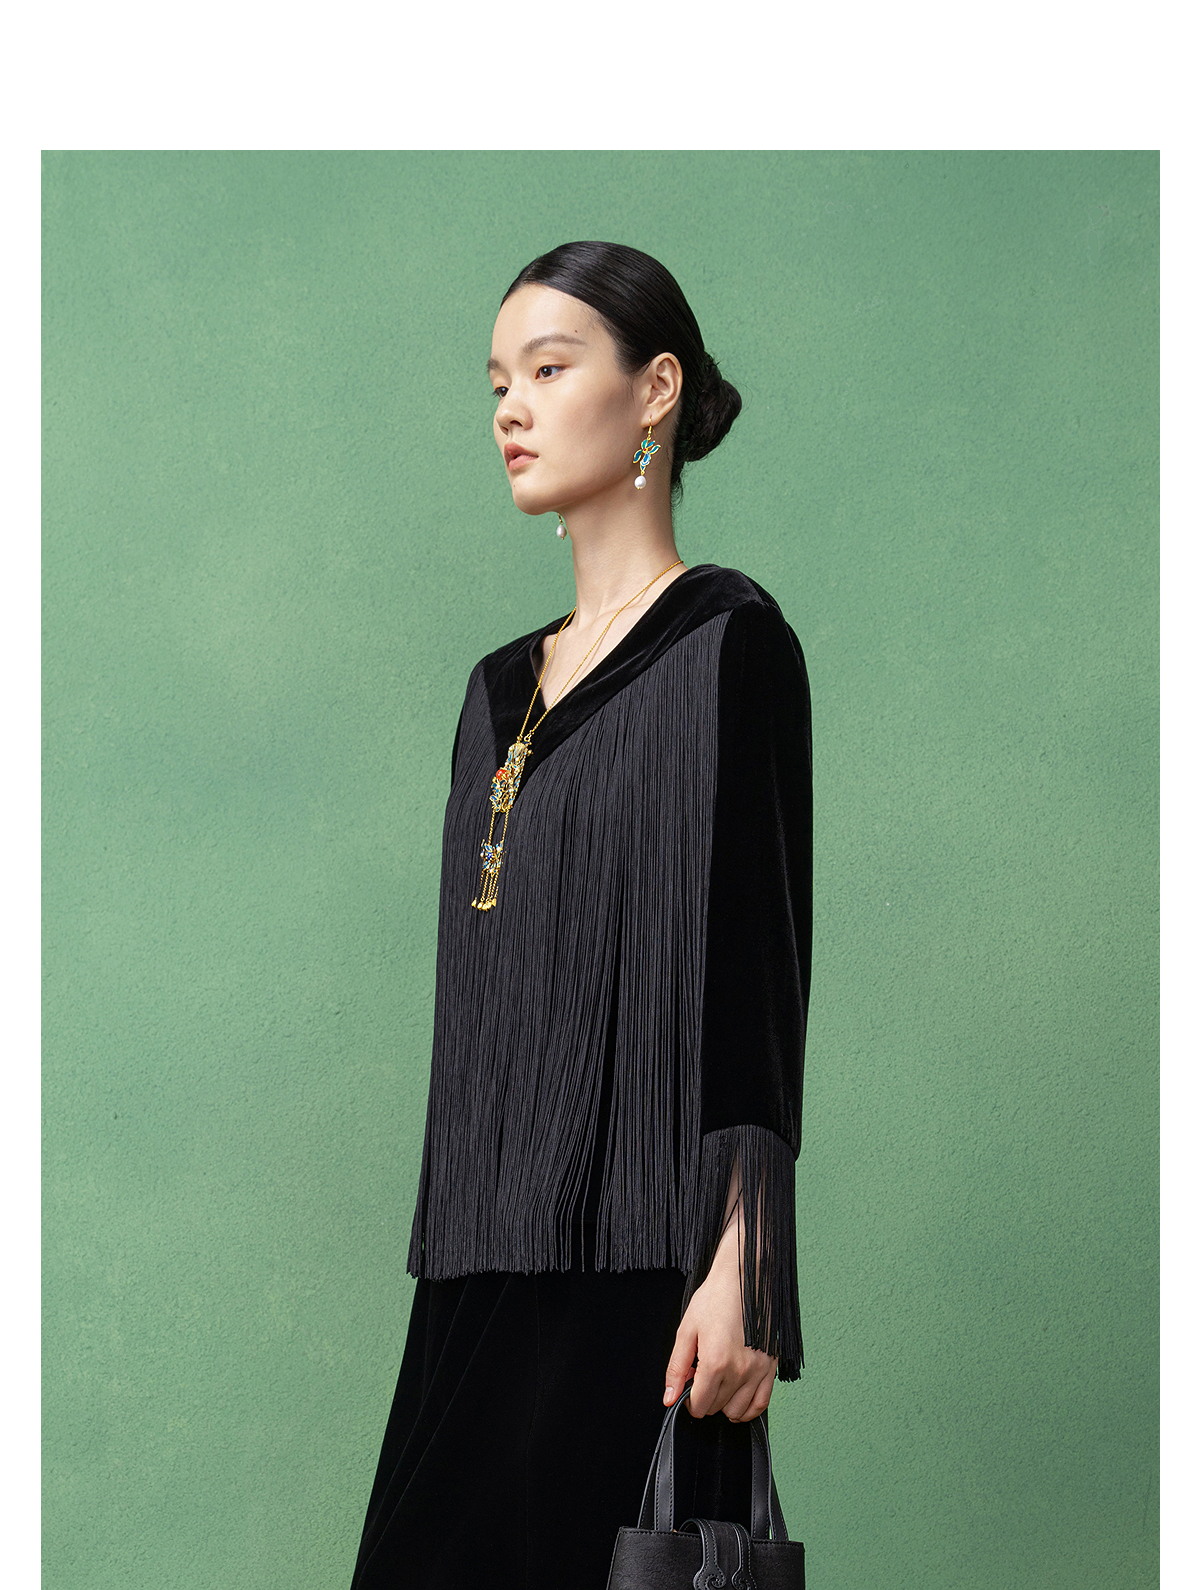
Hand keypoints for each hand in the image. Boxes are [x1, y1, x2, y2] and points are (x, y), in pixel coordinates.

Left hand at [662, 1232, 777, 1422]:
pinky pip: (761, 1404)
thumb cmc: (715, 1299)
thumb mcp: (686, 1330)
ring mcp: (757, 1371)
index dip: (688, 1401)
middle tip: (702, 1376)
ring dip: (724, 1405)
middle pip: (716, 1408)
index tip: (688, 1388)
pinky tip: (738, 1398)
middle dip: (704, 1398)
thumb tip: (669, 1397)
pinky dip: (748, 1409)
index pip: (699, 1406)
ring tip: (718, 1385)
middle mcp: (738, 1371)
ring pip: (738, 1412)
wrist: (743, 1278)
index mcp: (715, 1363)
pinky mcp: (770, 1367)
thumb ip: (676, 1368)